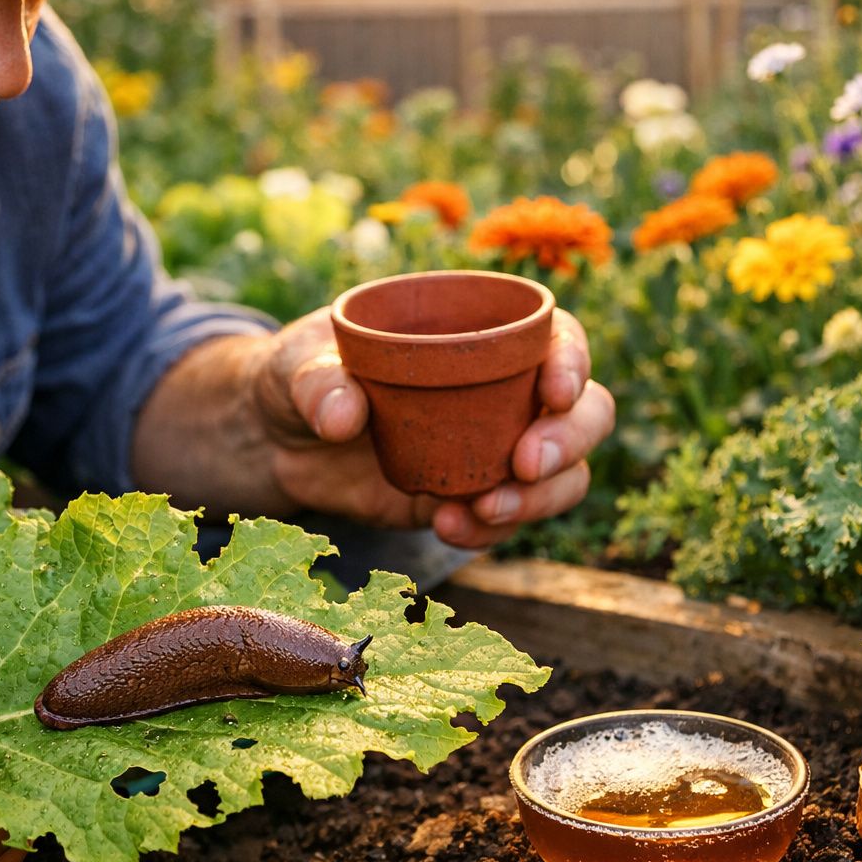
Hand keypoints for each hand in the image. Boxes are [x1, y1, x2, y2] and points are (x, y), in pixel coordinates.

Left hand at [256, 305, 614, 548]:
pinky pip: (508, 518)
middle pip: (585, 412)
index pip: (557, 337)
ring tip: (481, 510)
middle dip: (570, 442)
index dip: (572, 361)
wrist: (276, 442)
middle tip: (525, 466)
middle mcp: (505, 390)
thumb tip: (344, 415)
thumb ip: (317, 381)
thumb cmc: (296, 376)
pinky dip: (491, 530)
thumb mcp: (295, 364)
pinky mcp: (470, 497)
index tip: (554, 392)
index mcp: (480, 332)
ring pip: (563, 475)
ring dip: (539, 499)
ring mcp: (493, 448)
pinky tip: (449, 527)